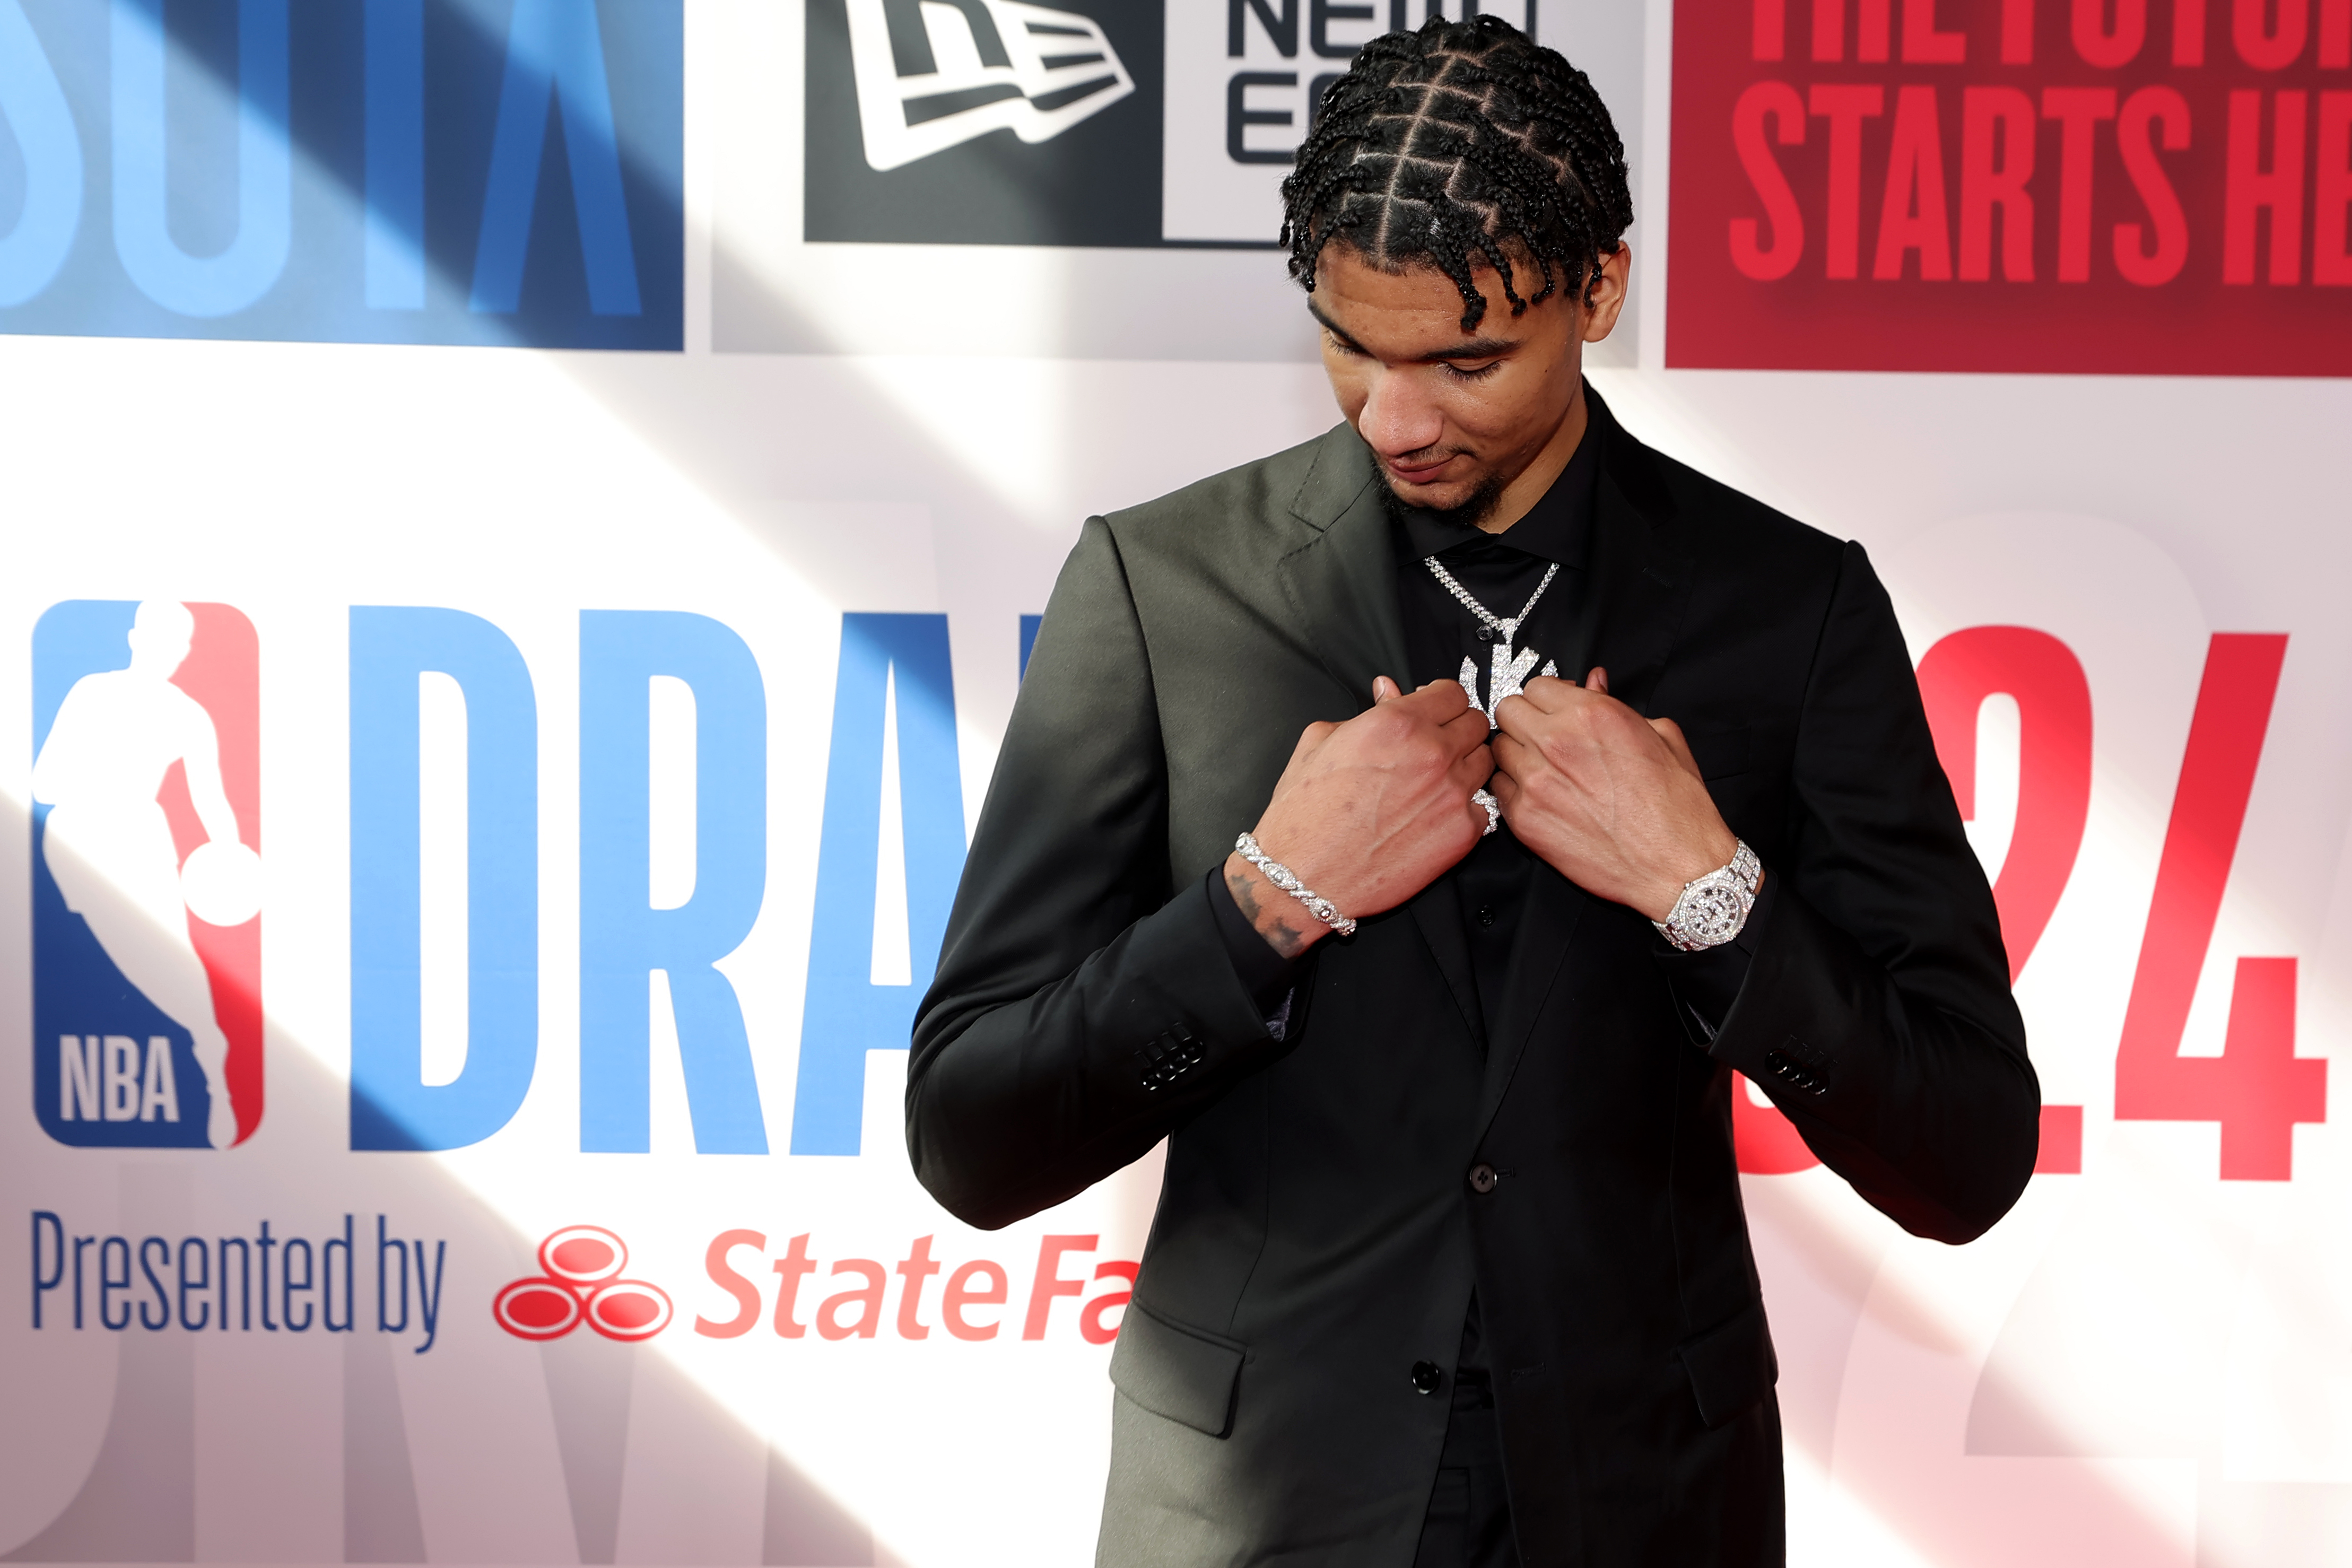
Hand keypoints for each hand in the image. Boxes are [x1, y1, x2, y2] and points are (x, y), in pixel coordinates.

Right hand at [1228, 677, 1494, 955]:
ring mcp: (1453, 793)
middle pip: (1475, 723)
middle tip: (1434, 747)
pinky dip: (1463, 810)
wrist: (1304, 876)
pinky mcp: (1463, 833)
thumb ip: (1367, 711)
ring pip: (1485, 763)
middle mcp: (1432, 752)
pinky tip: (1433, 817)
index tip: (1434, 712)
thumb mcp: (1321, 743)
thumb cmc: (1305, 812)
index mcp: (1397, 721)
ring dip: (1465, 767)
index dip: (1441, 702)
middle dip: (1456, 730)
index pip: (1452, 693)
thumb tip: (1389, 690)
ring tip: (1434, 783)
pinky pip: (1482, 807)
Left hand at [1488, 668, 1735, 921]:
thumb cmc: (1677, 806)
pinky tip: (1540, 798)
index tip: (1556, 713)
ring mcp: (1536, 781)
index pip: (1537, 686)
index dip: (1547, 700)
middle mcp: (1557, 742)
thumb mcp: (1661, 736)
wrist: (1677, 866)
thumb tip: (1593, 681)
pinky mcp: (1525, 819)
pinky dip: (1513, 790)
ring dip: (1516, 755)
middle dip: (1525, 720)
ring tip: (1544, 770)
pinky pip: (1498, 789)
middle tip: (1543, 738)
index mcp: (1591, 713)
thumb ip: (1616, 703)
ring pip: (1498, 749)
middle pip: (1508, 711)